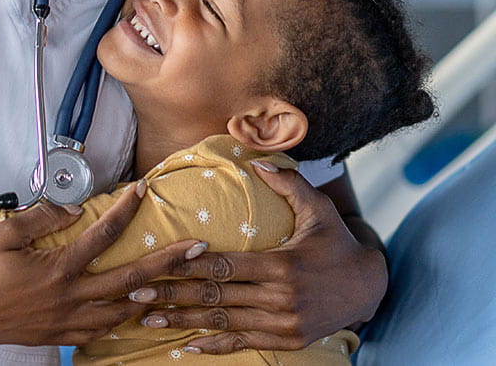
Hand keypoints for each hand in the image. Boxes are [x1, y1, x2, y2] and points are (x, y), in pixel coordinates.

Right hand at [0, 181, 208, 345]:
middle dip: (167, 263)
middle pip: (130, 280)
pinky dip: (117, 322)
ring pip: (120, 313)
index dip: (125, 211)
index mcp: (57, 269)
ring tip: (171, 285)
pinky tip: (125, 313)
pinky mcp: (54, 336)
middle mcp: (69, 298)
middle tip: (197, 249)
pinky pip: (97, 331)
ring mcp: (64, 321)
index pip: (102, 235)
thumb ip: (39, 220)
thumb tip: (73, 207)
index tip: (142, 191)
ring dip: (148, 297)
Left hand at [128, 163, 386, 354]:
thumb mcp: (319, 211)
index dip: (189, 266)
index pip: (225, 266)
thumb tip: (258, 160)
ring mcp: (284, 323)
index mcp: (282, 265)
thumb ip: (288, 184)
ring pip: (223, 323)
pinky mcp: (287, 340)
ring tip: (148, 321)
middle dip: (172, 295)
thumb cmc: (337, 243)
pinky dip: (214, 345)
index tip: (156, 262)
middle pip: (216, 297)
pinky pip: (243, 343)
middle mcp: (281, 298)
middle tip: (135, 293)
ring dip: (183, 322)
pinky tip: (186, 344)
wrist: (371, 288)